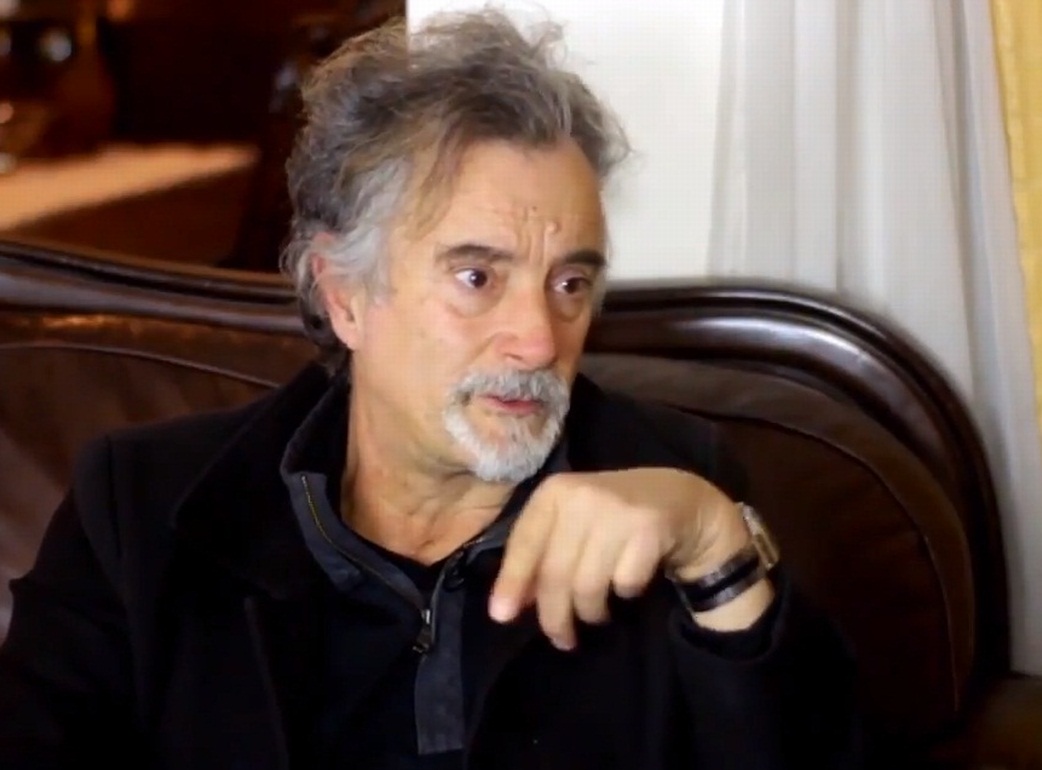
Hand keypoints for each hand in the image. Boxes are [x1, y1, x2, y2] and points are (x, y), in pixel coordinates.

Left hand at [488, 468, 765, 649]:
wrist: (680, 500)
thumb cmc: (613, 517)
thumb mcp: (572, 524)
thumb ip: (540, 556)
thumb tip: (508, 607)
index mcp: (555, 491)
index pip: (523, 542)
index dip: (511, 582)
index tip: (501, 617)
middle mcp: (583, 495)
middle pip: (555, 574)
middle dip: (555, 616)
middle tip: (561, 639)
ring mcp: (617, 510)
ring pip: (588, 585)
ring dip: (591, 612)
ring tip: (596, 613)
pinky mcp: (649, 528)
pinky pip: (624, 584)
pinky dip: (625, 594)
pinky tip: (628, 584)